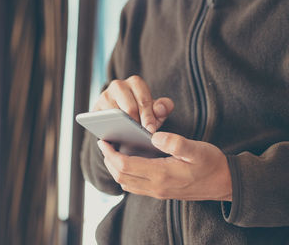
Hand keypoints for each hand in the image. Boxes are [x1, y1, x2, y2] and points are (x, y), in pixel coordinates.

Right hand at [93, 75, 173, 132]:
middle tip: (141, 135)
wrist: (123, 119)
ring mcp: (104, 96)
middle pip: (129, 107)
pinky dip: (109, 128)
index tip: (150, 130)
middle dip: (136, 123)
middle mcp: (118, 85)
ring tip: (129, 135)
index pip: (143, 99)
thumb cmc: (142, 113)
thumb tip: (160, 109)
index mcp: (135, 82)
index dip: (148, 116)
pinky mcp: (95, 108)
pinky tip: (116, 136)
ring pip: (115, 114)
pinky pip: (102, 120)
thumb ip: (163, 108)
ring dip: (122, 125)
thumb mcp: (155, 111)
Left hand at [97, 132, 231, 200]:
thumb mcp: (197, 149)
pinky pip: (135, 187)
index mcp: (162, 174)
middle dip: (108, 161)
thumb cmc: (211, 164)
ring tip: (112, 153)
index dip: (111, 154)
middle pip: (121, 177)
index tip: (104, 141)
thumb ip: (175, 143)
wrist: (224, 183)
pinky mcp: (160, 193)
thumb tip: (154, 136)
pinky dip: (125, 176)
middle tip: (105, 145)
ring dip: (115, 169)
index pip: (125, 166)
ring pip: (126, 184)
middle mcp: (156, 186)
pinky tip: (128, 163)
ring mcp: (158, 192)